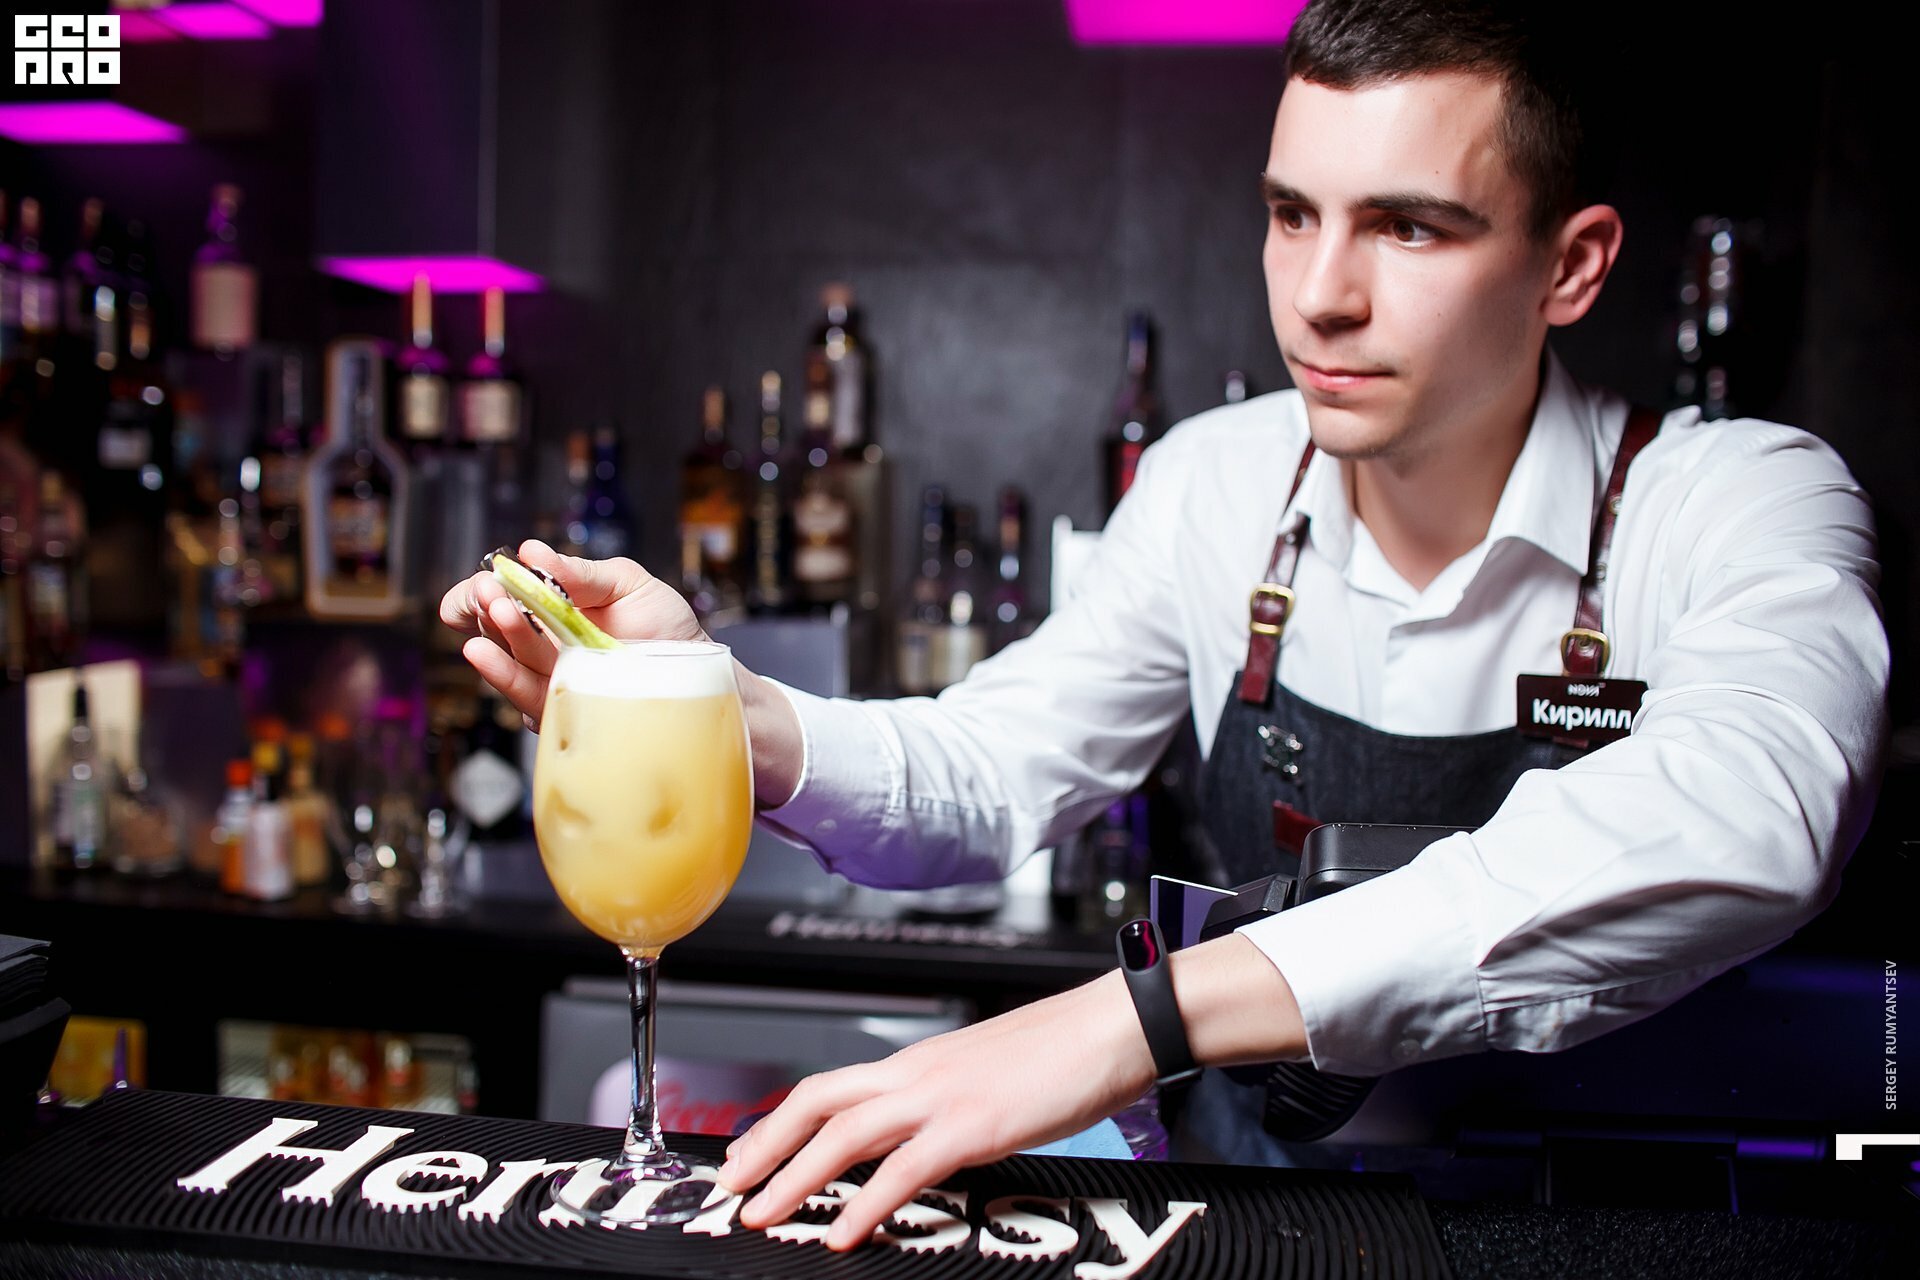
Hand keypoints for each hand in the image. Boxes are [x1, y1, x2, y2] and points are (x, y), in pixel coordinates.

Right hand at [438, 539, 703, 728]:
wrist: (696, 665)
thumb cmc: (660, 622)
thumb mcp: (625, 583)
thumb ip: (580, 572)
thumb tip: (532, 551)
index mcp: (544, 609)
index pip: (490, 602)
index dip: (475, 594)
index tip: (488, 580)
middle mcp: (538, 645)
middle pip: (489, 629)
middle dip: (485, 606)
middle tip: (492, 592)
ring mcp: (549, 679)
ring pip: (507, 662)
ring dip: (497, 637)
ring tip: (498, 610)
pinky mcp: (563, 710)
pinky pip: (528, 696)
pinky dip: (507, 676)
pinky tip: (491, 655)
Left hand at [715, 971, 1154, 1250]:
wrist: (1116, 1024)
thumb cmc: (1067, 1050)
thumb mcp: (991, 1073)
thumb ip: (951, 1101)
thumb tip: (929, 1137)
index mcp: (923, 1061)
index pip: (833, 1086)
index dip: (782, 1119)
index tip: (751, 1150)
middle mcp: (919, 1072)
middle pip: (817, 1101)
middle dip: (765, 1144)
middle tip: (730, 1185)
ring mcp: (942, 1096)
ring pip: (842, 1132)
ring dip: (792, 1175)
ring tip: (761, 1213)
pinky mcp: (974, 1124)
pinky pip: (903, 1169)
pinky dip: (864, 1203)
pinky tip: (842, 1231)